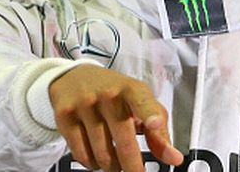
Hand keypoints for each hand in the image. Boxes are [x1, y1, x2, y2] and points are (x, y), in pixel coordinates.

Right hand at [49, 64, 183, 171]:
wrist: (73, 76)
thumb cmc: (113, 92)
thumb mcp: (139, 102)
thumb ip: (158, 130)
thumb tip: (173, 158)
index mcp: (131, 89)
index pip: (142, 101)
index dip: (150, 114)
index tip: (154, 124)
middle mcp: (108, 95)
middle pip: (124, 142)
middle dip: (133, 167)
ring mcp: (85, 105)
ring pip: (103, 155)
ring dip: (112, 166)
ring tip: (115, 160)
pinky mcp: (65, 117)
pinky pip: (82, 155)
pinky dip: (93, 164)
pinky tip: (97, 155)